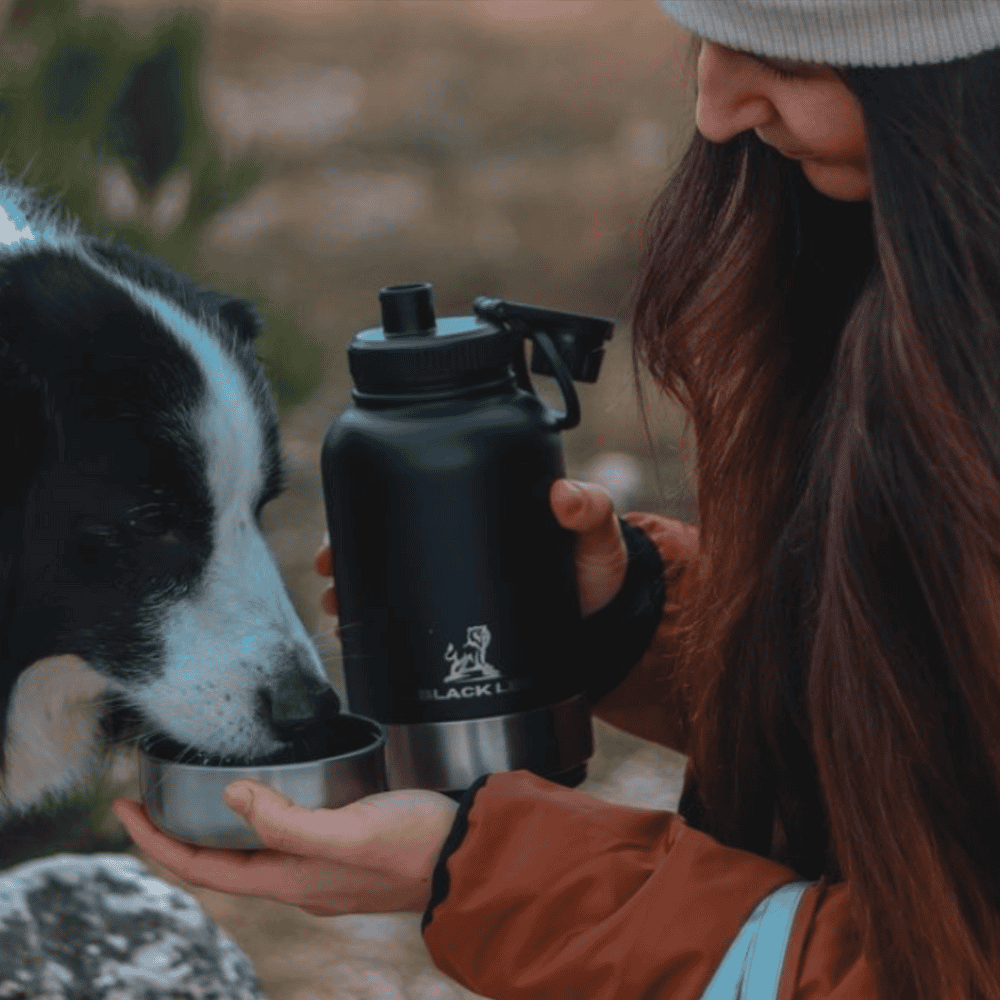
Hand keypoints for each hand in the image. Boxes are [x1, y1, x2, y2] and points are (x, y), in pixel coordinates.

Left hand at [112, 782, 458, 916]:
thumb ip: (288, 821)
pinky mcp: (342, 853)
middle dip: (173, 836)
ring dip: (211, 830)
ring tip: (191, 797)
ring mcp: (320, 871)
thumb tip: (230, 796)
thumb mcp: (348, 831)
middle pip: (216, 865)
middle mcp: (297, 883)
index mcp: (289, 881)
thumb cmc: (413, 842)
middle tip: (147, 798)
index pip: (199, 868)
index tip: (122, 807)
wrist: (466, 855)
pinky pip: (277, 841)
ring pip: (246, 854)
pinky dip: (251, 821)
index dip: (154, 841)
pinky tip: (263, 798)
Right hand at [315, 478, 627, 619]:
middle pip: (388, 542)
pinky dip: (379, 630)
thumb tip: (564, 496)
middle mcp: (459, 545)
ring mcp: (457, 587)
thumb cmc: (598, 570)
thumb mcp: (594, 534)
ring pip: (390, 585)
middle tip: (330, 572)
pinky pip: (411, 625)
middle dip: (347, 554)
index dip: (371, 507)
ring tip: (337, 607)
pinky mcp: (461, 626)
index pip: (415, 497)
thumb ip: (589, 510)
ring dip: (355, 594)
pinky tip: (359, 639)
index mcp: (480, 509)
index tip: (341, 525)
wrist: (608, 627)